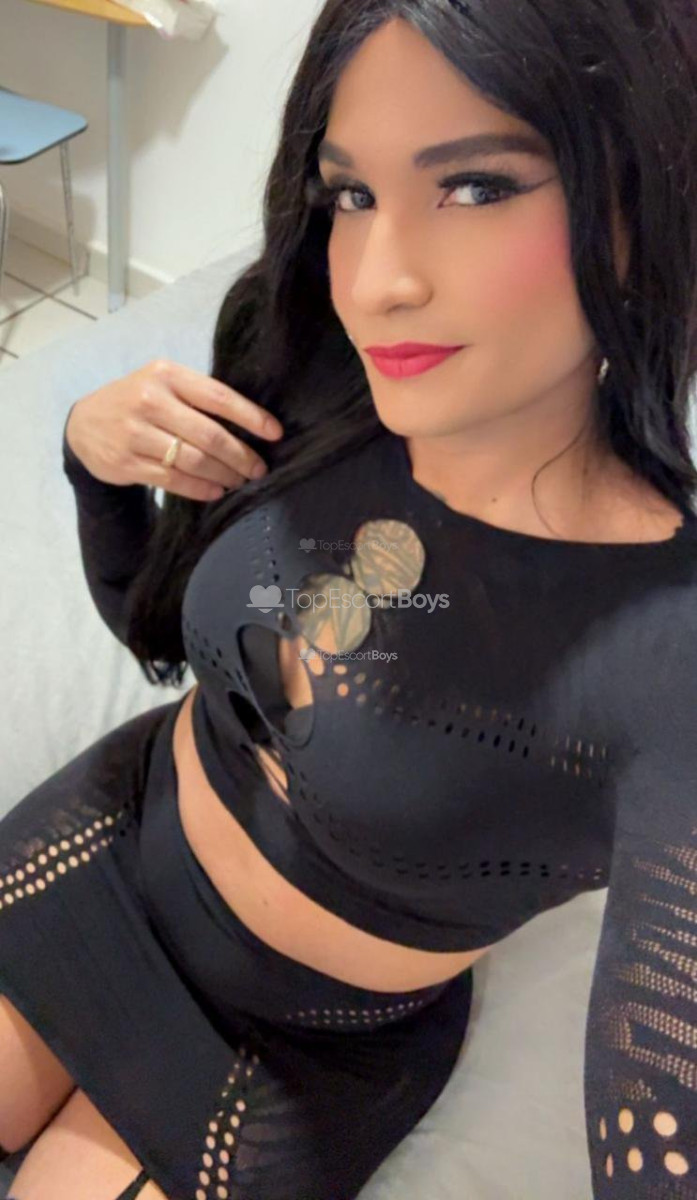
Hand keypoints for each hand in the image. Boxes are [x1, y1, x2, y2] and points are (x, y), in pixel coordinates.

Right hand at [64, 358, 283, 501]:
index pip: (219, 397)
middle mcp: (150, 401)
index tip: (275, 434)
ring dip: (224, 475)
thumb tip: (251, 423)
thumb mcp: (162, 385)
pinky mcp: (127, 462)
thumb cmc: (137, 402)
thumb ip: (197, 397)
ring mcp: (136, 433)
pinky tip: (216, 491)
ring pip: (194, 460)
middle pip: (210, 435)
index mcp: (166, 375)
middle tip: (259, 469)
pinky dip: (201, 488)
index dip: (251, 417)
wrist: (84, 424)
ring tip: (240, 482)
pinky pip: (174, 479)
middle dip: (241, 455)